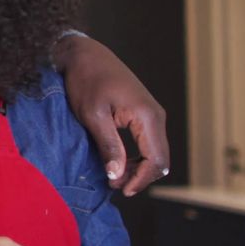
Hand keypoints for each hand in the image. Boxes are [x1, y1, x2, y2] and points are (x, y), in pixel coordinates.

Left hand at [55, 35, 169, 195]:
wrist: (84, 55)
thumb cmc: (86, 81)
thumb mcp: (93, 115)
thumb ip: (108, 146)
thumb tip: (117, 176)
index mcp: (147, 116)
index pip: (156, 159)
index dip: (140, 180)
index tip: (121, 190)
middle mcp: (156, 116)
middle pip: (160, 159)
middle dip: (140, 177)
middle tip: (114, 186)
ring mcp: (151, 114)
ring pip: (154, 152)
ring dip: (138, 168)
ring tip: (114, 176)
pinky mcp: (143, 114)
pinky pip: (147, 142)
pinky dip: (136, 157)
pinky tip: (117, 162)